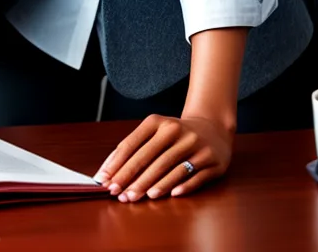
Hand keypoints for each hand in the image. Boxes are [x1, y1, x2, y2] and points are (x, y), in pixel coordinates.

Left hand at [95, 114, 233, 200]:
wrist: (212, 128)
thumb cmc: (174, 134)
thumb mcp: (155, 131)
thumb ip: (134, 146)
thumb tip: (110, 168)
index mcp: (157, 122)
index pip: (132, 143)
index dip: (117, 163)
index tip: (104, 179)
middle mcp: (176, 131)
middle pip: (149, 157)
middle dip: (131, 177)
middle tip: (117, 192)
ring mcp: (196, 146)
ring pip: (171, 168)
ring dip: (153, 184)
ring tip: (138, 196)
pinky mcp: (212, 161)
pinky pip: (195, 176)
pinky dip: (182, 186)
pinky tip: (171, 195)